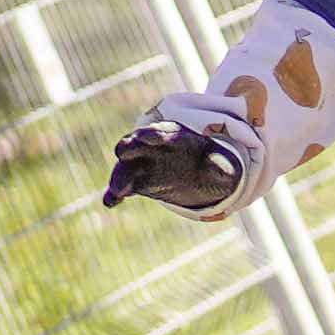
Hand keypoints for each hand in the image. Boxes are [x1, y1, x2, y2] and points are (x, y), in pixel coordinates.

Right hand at [103, 94, 260, 217]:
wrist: (200, 173)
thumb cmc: (210, 162)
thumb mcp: (220, 164)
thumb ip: (220, 166)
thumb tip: (224, 169)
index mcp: (173, 137)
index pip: (160, 132)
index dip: (154, 133)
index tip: (149, 136)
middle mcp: (152, 149)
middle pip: (135, 144)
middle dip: (130, 146)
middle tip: (123, 151)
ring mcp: (142, 165)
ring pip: (125, 167)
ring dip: (119, 177)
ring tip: (117, 190)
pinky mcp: (136, 182)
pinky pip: (122, 187)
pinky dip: (114, 194)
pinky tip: (110, 202)